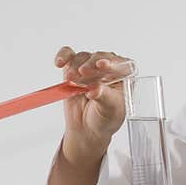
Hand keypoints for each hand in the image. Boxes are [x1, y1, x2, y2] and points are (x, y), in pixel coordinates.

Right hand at [54, 46, 132, 161]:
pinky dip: (63, 57)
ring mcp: (91, 66)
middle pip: (100, 57)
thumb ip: (103, 97)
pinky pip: (68, 56)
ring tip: (71, 80)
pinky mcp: (74, 67)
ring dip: (75, 67)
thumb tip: (95, 89)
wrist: (87, 128)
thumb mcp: (109, 110)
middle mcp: (109, 67)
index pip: (121, 64)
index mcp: (125, 76)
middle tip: (82, 73)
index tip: (102, 65)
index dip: (112, 63)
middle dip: (90, 65)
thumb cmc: (105, 119)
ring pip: (83, 57)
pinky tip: (59, 63)